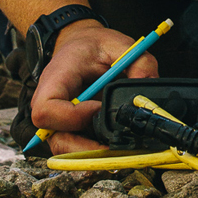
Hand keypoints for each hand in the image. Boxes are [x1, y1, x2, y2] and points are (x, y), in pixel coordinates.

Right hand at [29, 20, 157, 153]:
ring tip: (121, 149)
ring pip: (68, 150)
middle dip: (87, 149)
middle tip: (118, 146)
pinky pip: (77, 149)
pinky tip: (117, 147)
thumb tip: (150, 84)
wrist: (81, 46)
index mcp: (55, 80)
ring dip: (94, 154)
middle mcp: (49, 105)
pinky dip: (96, 152)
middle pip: (57, 140)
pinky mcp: (69, 130)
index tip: (98, 108)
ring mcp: (57, 121)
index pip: (47, 110)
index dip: (72, 117)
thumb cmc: (94, 46)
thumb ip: (139, 61)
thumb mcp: (118, 43)